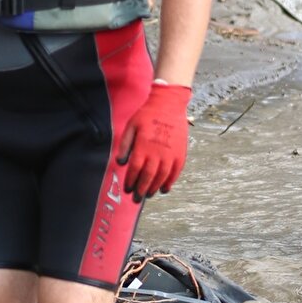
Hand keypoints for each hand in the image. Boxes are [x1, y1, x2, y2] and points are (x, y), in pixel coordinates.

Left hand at [118, 82, 190, 198]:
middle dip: (141, 190)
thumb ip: (125, 145)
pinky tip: (164, 189)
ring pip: (162, 177)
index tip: (127, 189)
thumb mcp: (131, 126)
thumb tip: (120, 162)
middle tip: (136, 199)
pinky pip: (175, 172)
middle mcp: (157, 152)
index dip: (131, 181)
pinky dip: (170, 182)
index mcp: (143, 146)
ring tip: (149, 194)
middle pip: (148, 177)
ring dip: (154, 188)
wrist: (169, 104)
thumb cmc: (147, 114)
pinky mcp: (180, 153)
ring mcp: (171, 153)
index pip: (135, 169)